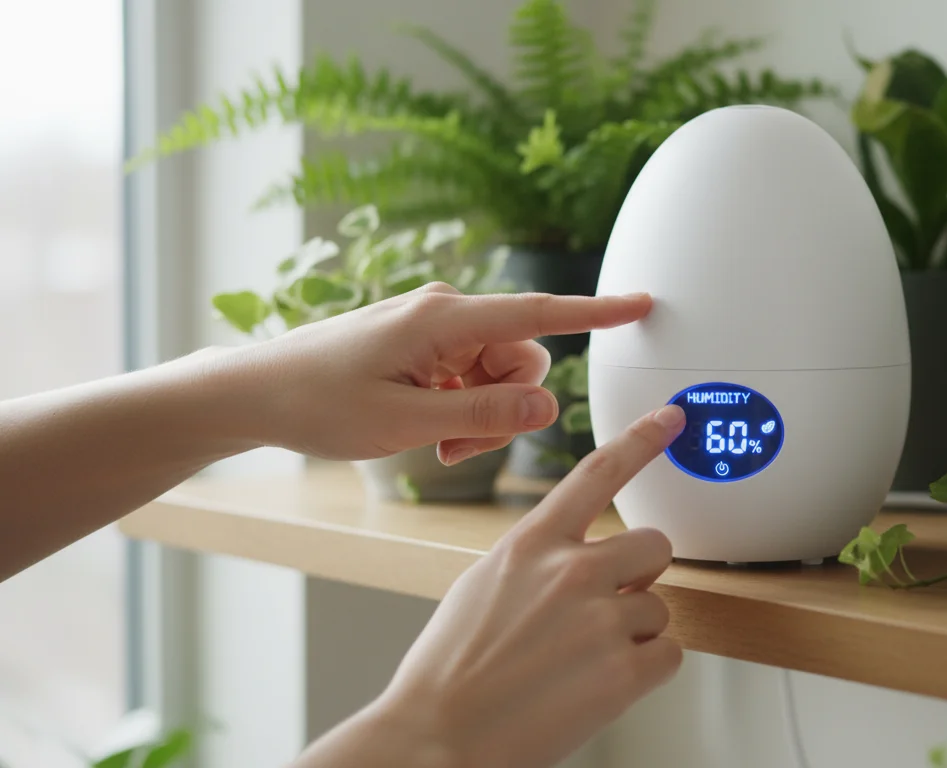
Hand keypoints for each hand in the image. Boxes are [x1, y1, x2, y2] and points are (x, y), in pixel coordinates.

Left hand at [225, 282, 651, 462]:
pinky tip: (423, 430)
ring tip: (432, 443)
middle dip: (506, 406)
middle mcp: (444, 311)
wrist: (256, 392)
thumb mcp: (406, 423)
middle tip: (454, 447)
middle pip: (521, 357)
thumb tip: (548, 405)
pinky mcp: (422, 342)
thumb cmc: (317, 403)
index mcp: (444, 319)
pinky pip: (470, 374)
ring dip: (480, 413)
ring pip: (498, 373)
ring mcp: (433, 326)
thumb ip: (483, 416)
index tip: (642, 303)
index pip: (538, 313)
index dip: (596, 312)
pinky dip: (460, 407)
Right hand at [294, 405, 686, 767]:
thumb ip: (537, 561)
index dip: (642, 440)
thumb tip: (576, 561)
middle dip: (639, 577)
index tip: (672, 419)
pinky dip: (645, 673)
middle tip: (606, 611)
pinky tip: (599, 687)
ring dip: (634, 635)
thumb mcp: (483, 586)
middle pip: (653, 546)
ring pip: (659, 609)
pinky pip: (670, 655)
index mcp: (531, 543)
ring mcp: (601, 619)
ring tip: (581, 664)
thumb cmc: (451, 671)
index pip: (598, 472)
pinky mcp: (624, 670)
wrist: (437, 737)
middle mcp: (571, 570)